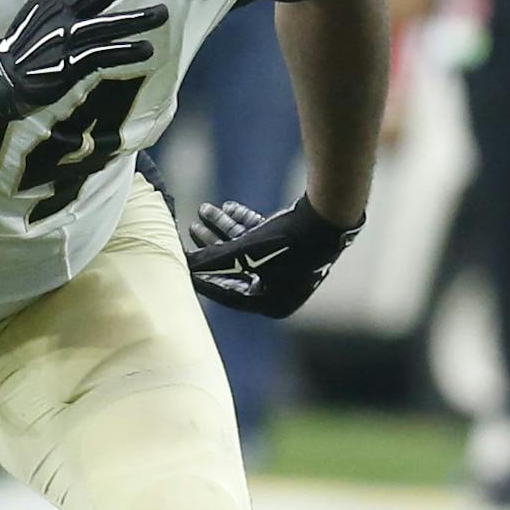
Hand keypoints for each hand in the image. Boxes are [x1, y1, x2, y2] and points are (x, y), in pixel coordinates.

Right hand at [0, 0, 165, 121]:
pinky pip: (105, 54)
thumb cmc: (23, 47)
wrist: (2, 78)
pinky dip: (126, 52)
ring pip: (109, 23)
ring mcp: (67, 38)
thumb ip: (63, 3)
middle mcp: (62, 12)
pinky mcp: (71, 63)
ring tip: (162, 12)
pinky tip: (146, 49)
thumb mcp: (40, 13)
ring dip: (138, 18)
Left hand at [187, 195, 362, 318]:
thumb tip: (183, 264)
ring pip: (246, 248)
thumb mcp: (243, 254)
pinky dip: (244, 222)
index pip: (225, 293)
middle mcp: (279, 289)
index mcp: (269, 303)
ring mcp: (286, 268)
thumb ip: (211, 260)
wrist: (329, 217)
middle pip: (233, 268)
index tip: (181, 262)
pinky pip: (262, 237)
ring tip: (204, 209)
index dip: (200, 276)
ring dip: (224, 228)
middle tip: (191, 228)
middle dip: (210, 246)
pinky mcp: (292, 246)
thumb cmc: (286, 243)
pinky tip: (229, 206)